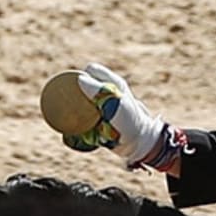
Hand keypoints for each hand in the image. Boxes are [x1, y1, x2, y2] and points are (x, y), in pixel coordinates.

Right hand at [47, 63, 165, 162]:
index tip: (79, 91)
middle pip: (83, 86)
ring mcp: (103, 107)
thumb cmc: (130, 122)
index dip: (82, 76)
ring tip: (80, 120)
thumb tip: (80, 79)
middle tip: (76, 108)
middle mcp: (108, 93)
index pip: (90, 70)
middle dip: (76, 95)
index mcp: (113, 83)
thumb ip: (99, 90)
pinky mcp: (100, 120)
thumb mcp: (115, 103)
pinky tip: (81, 129)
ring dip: (77, 110)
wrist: (139, 145)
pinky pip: (84, 117)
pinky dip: (80, 121)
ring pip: (82, 102)